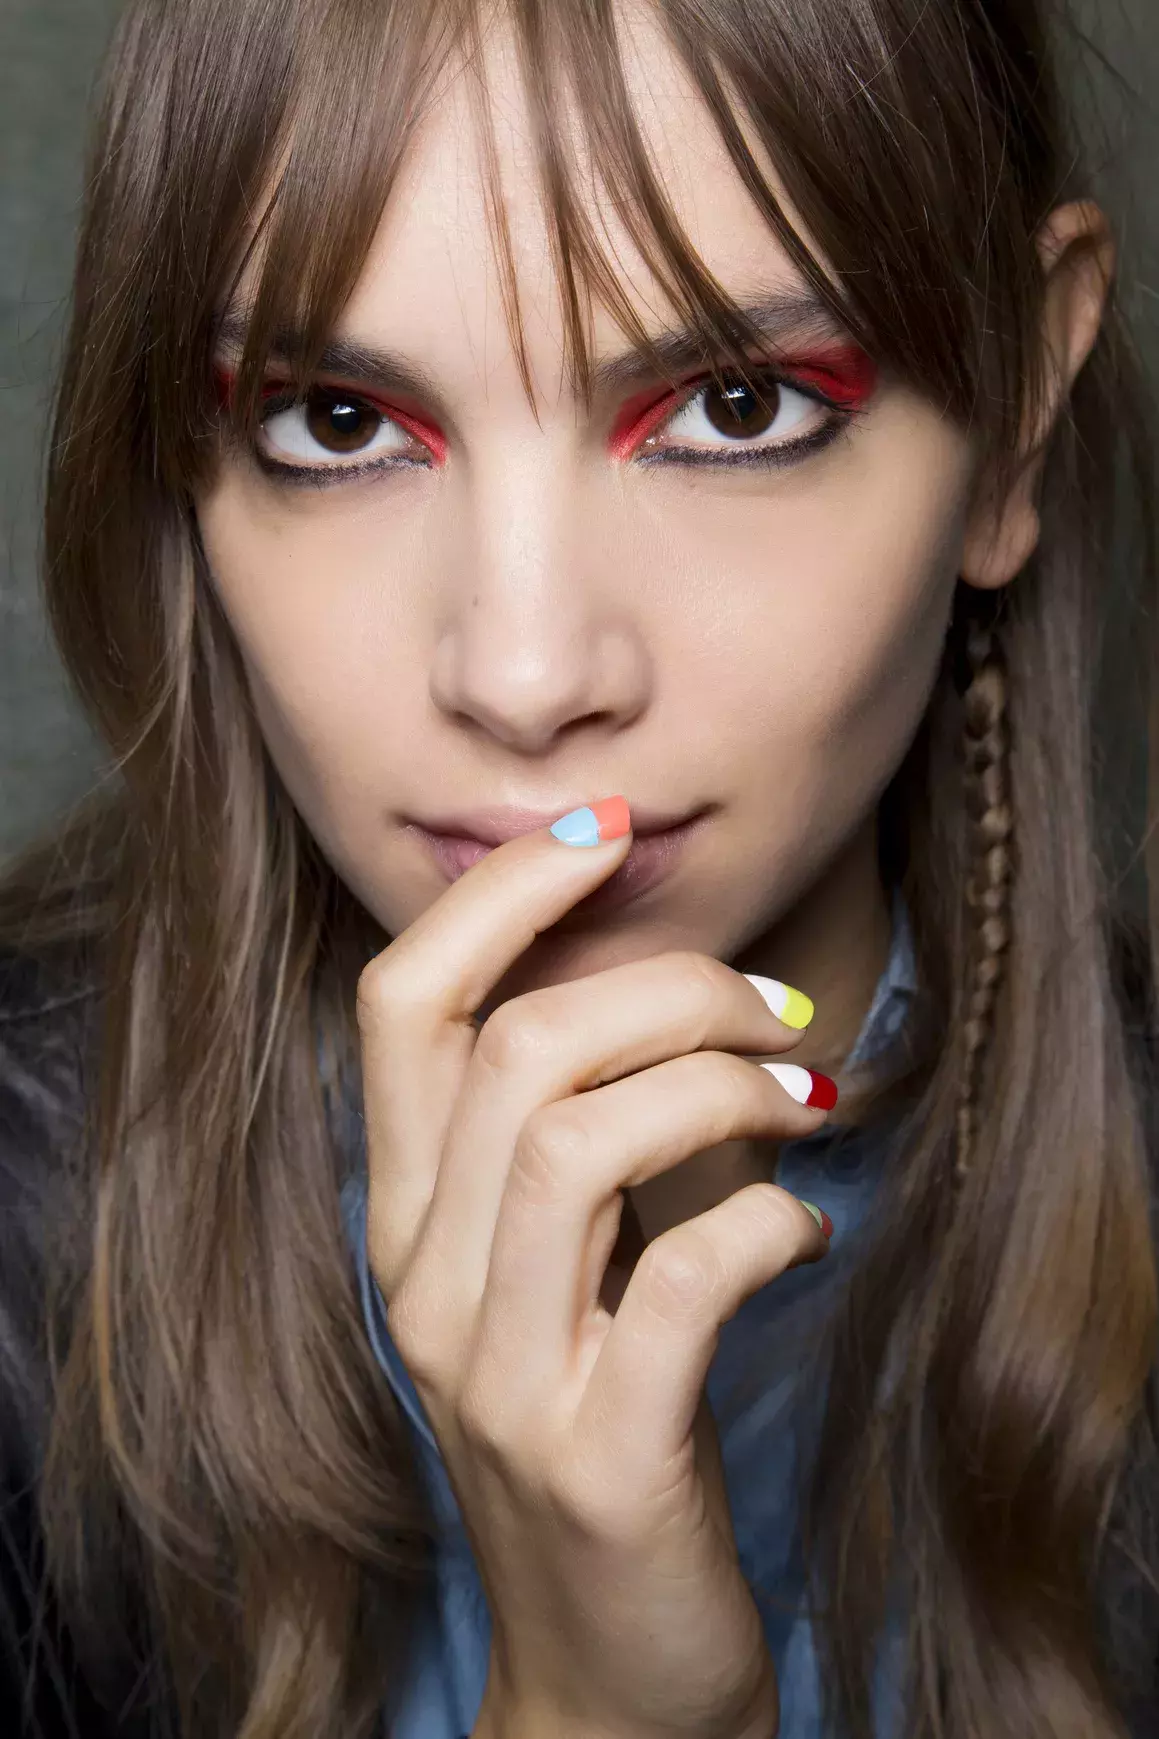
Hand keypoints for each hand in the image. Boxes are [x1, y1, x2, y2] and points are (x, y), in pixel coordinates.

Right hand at [357, 799, 834, 1738]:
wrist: (605, 1667)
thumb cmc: (599, 1422)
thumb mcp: (556, 1267)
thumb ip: (573, 1131)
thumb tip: (668, 974)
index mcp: (406, 1218)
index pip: (400, 1005)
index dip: (501, 895)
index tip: (606, 832)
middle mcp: (422, 1284)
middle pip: (514, 1050)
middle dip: (666, 987)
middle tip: (774, 1012)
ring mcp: (498, 1377)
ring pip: (580, 1141)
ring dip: (718, 1087)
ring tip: (801, 1104)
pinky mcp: (599, 1455)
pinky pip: (685, 1282)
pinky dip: (769, 1224)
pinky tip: (809, 1233)